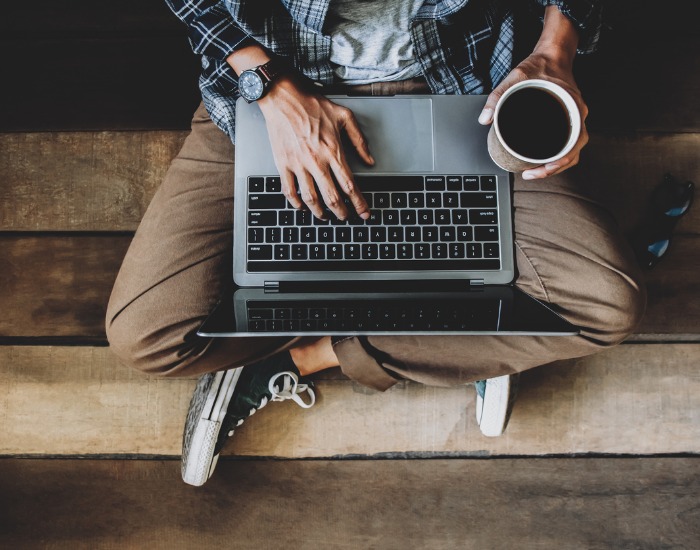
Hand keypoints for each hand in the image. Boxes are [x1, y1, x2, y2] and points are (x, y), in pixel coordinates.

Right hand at [258, 78, 373, 219]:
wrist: (283, 97)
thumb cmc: (312, 104)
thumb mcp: (344, 116)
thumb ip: (359, 140)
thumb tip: (370, 160)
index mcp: (333, 151)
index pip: (350, 186)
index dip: (359, 203)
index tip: (364, 213)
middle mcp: (316, 161)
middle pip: (332, 197)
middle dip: (342, 212)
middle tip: (346, 217)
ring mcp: (298, 164)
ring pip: (311, 198)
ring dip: (320, 212)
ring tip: (326, 216)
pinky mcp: (283, 163)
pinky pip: (289, 190)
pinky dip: (297, 203)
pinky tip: (303, 206)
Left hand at [478, 7, 588, 179]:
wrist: (553, 53)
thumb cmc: (539, 65)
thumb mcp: (516, 76)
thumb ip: (498, 96)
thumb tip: (484, 119)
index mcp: (572, 107)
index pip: (573, 144)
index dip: (559, 162)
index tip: (541, 169)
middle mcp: (577, 115)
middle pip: (572, 153)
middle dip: (553, 168)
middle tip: (531, 174)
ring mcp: (574, 118)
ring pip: (571, 150)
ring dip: (555, 164)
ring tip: (534, 171)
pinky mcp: (567, 119)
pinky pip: (567, 142)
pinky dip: (556, 154)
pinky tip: (541, 159)